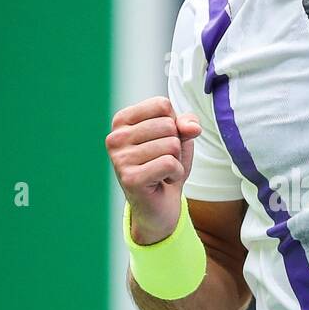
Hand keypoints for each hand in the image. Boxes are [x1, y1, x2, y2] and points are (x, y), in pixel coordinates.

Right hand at [105, 96, 201, 244]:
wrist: (160, 204)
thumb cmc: (166, 164)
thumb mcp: (179, 137)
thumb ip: (186, 124)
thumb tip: (192, 127)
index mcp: (122, 121)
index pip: (162, 105)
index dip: (174, 124)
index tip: (162, 141)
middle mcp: (115, 137)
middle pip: (168, 125)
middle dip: (176, 145)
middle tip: (162, 160)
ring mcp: (120, 158)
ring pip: (171, 144)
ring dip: (176, 161)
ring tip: (162, 171)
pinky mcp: (130, 178)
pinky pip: (169, 163)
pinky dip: (175, 173)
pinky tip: (164, 181)